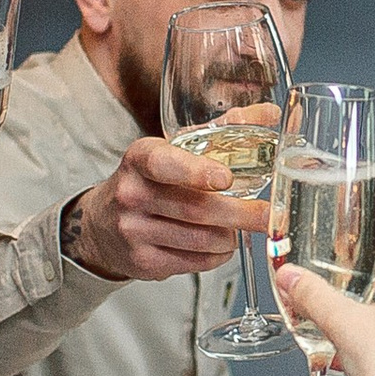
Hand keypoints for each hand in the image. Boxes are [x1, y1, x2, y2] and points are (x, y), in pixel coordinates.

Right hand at [60, 137, 264, 283]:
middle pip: (195, 209)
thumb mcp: (176, 148)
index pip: (164, 164)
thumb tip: (270, 113)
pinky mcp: (143, 262)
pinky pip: (194, 263)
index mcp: (140, 158)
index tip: (226, 179)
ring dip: (230, 236)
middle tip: (268, 214)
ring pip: (200, 240)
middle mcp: (132, 193)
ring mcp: (134, 231)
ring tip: (238, 228)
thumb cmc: (152, 180)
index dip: (196, 172)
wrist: (104, 223)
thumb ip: (223, 129)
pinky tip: (219, 245)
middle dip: (239, 214)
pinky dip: (217, 255)